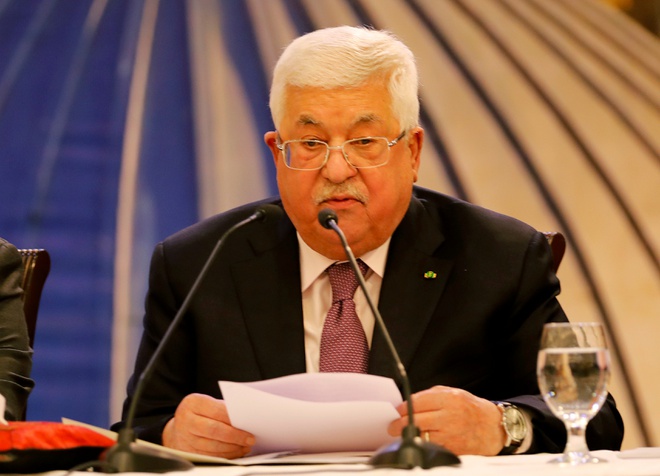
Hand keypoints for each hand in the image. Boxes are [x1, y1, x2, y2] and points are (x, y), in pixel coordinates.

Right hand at [162, 393, 254, 457]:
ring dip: (233, 448)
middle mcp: (186, 420)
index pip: (217, 411)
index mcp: (193, 403)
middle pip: (214, 430)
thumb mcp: (208, 403)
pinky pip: (210, 457)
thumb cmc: (199, 413)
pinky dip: (226, 456)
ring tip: (245, 446)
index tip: (248, 424)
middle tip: (250, 439)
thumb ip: (223, 408)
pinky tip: (236, 452)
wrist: (179, 427)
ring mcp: (184, 438)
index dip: (233, 419)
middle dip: (235, 436)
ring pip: (212, 447)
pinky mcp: (187, 453)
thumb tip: (245, 418)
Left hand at [387, 385, 504, 455]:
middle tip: (392, 427)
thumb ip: (431, 395)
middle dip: (399, 424)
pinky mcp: (452, 449)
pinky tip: (418, 442)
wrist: (493, 428)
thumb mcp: (454, 393)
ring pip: (420, 435)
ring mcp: (451, 434)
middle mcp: (450, 416)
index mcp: (450, 399)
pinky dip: (421, 444)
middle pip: (415, 420)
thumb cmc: (471, 409)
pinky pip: (430, 447)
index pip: (417, 402)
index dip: (403, 408)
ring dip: (408, 436)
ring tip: (403, 434)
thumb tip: (409, 403)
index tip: (397, 411)